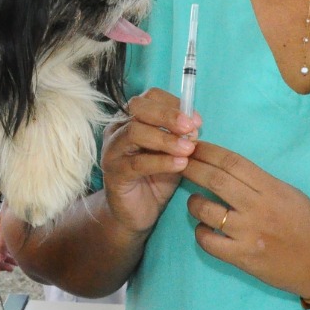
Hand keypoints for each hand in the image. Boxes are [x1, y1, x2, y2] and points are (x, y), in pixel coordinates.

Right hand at [100, 88, 197, 236]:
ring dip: (165, 138)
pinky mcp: (113, 173)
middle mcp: (118, 128)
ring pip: (134, 132)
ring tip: (188, 149)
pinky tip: (180, 164)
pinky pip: (136, 163)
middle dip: (167, 115)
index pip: (150, 97)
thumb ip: (181, 137)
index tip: (196, 120)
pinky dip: (161, 162)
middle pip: (138, 108)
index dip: (174, 104)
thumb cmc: (156, 177)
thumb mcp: (173, 152)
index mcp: (133, 117)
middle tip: (190, 128)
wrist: (138, 211)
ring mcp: (112, 150)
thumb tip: (195, 125)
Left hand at [181, 141, 309, 298]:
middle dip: (191, 167)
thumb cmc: (308, 224)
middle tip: (177, 162)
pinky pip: (208, 241)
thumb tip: (226, 169)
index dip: (208, 151)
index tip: (193, 145)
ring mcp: (248, 233)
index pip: (232, 162)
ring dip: (193, 202)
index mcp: (271, 188)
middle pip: (215, 180)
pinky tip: (204, 229)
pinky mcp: (242, 257)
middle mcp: (257, 208)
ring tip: (193, 200)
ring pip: (206, 210)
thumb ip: (259, 182)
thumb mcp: (289, 193)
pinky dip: (200, 232)